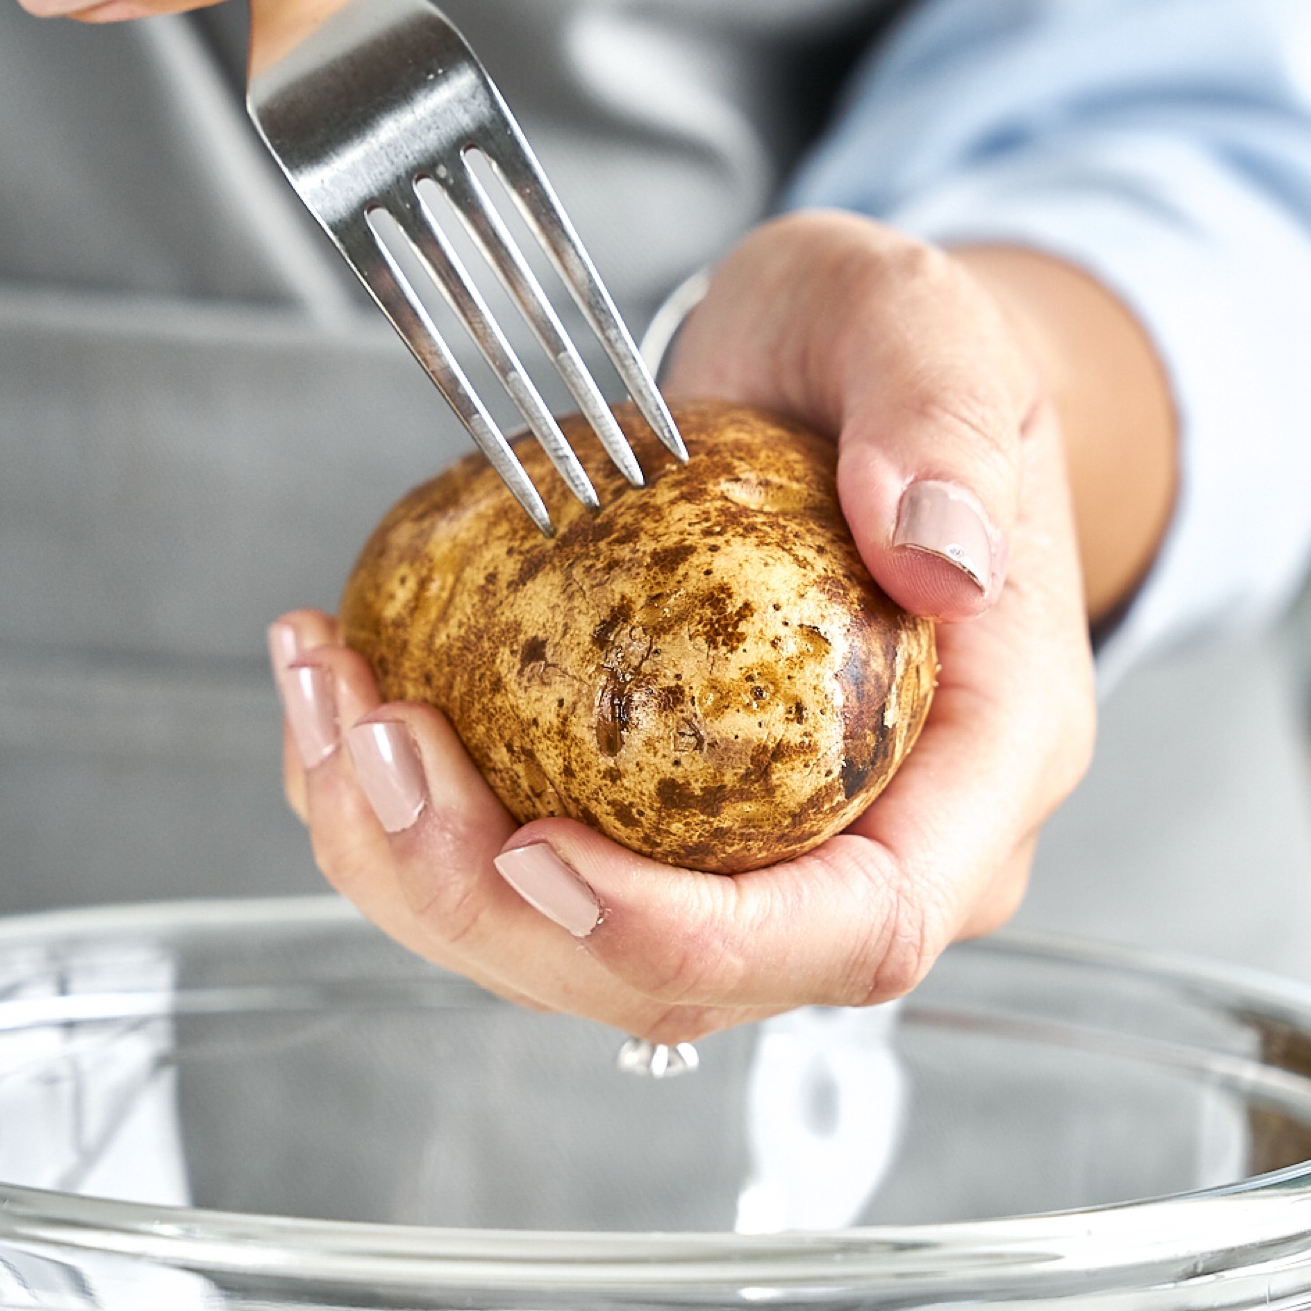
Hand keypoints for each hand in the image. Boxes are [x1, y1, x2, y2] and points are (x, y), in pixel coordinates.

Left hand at [269, 214, 1128, 1041]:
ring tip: (334, 695)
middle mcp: (868, 846)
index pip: (856, 929)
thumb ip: (949, 427)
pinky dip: (402, 808)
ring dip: (413, 862)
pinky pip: (519, 870)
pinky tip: (345, 683)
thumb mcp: (924, 331)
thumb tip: (937, 556)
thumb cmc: (887, 362)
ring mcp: (757, 851)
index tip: (534, 848)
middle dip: (491, 904)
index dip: (684, 934)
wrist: (841, 378)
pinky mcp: (655, 821)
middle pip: (679, 979)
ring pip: (568, 951)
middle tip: (376, 738)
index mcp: (975, 774)